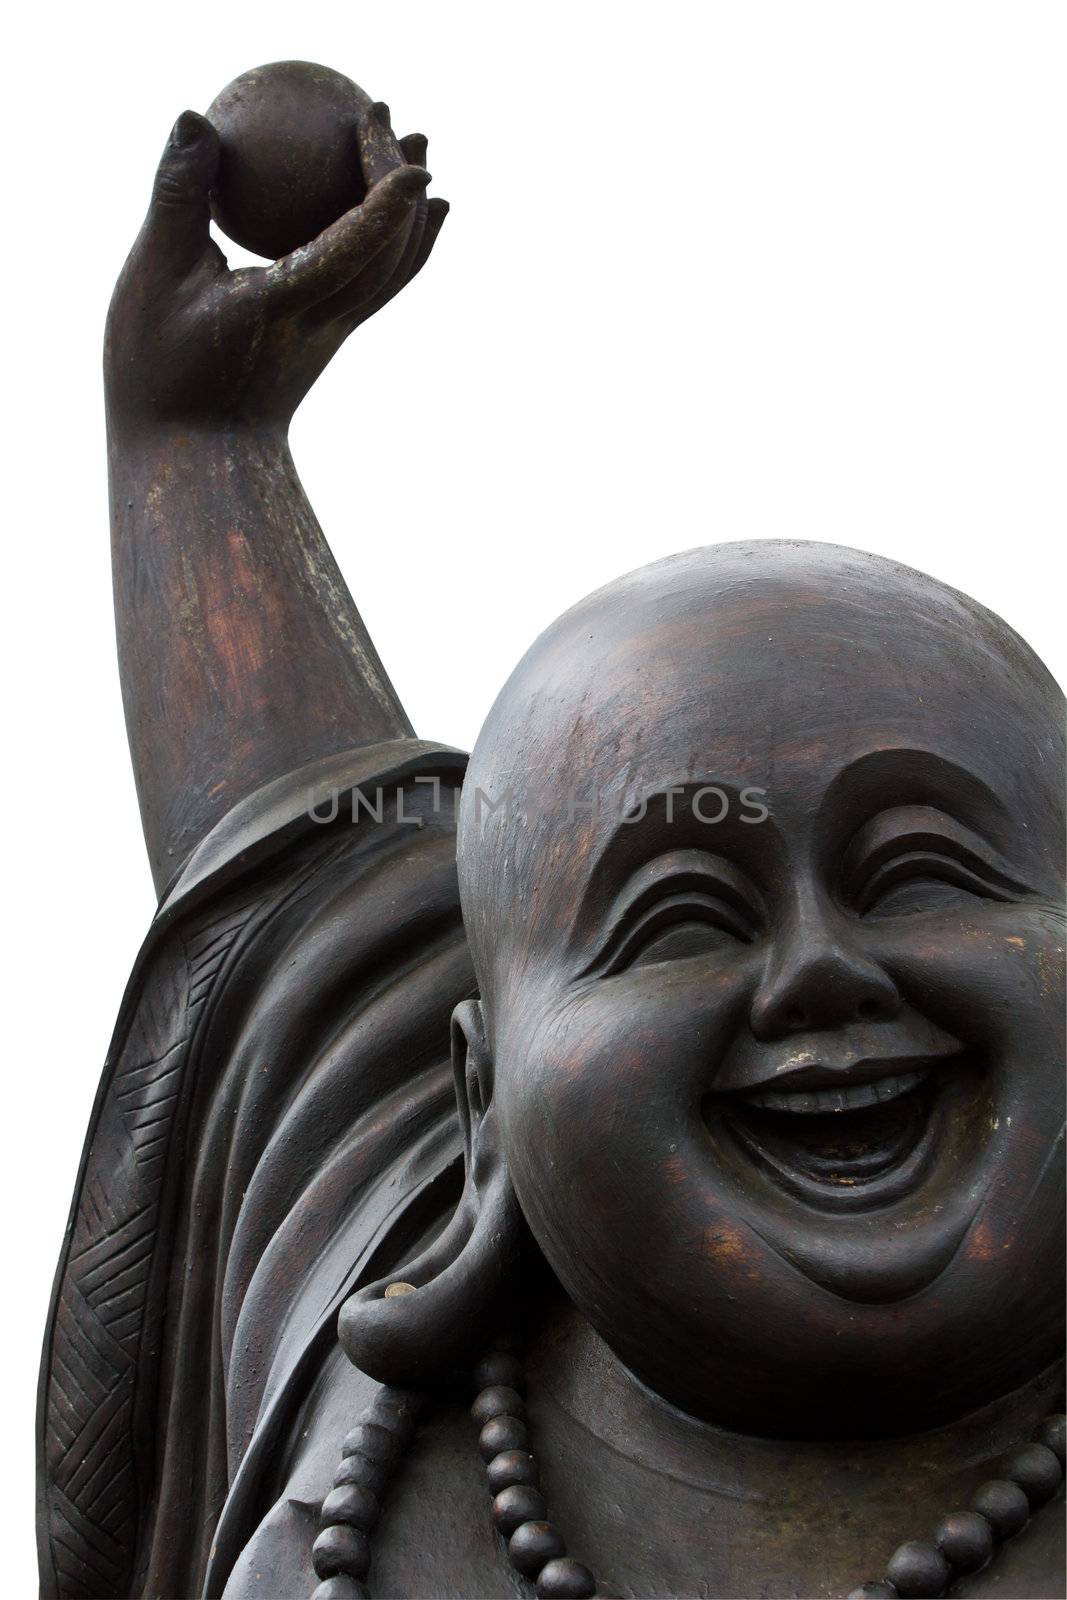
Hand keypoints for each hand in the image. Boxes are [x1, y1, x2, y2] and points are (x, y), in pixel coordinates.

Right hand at [105, 105, 447, 432]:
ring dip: (409, 211)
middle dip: (398, 179)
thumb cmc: (160, 374)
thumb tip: (197, 115)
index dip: (386, 198)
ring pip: (392, 271)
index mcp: (286, 307)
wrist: (191, 461)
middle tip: (388, 112)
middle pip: (388, 251)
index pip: (354, 249)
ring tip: (415, 157)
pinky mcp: (325, 341)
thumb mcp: (153, 279)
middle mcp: (324, 324)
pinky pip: (374, 283)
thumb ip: (179, 196)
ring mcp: (331, 336)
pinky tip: (397, 218)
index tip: (406, 152)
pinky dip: (395, 244)